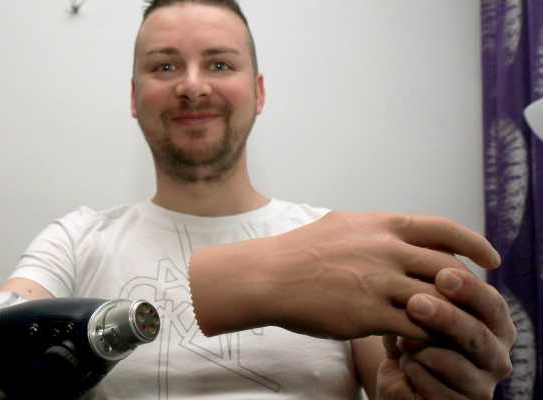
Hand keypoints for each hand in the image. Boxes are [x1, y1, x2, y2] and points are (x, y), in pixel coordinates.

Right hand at [190, 210, 499, 338]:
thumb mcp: (343, 224)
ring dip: (453, 314)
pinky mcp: (369, 314)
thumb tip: (399, 231)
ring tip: (458, 324)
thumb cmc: (301, 251)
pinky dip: (429, 334)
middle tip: (475, 300)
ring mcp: (379, 282)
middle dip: (468, 285)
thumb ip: (376, 229)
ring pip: (438, 300)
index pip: (444, 229)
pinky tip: (427, 339)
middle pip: (448, 267)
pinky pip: (415, 327)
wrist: (269, 276)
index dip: (475, 243)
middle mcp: (386, 249)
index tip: (491, 259)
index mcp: (382, 225)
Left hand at [377, 268, 515, 398]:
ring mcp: (480, 386)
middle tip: (416, 303)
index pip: (491, 303)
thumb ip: (427, 281)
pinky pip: (436, 390)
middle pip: (476, 335)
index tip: (442, 274)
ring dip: (421, 350)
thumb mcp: (419, 304)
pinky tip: (402, 365)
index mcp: (494, 324)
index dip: (469, 290)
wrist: (399, 376)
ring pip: (454, 365)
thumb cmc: (413, 332)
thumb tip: (424, 247)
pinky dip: (415, 374)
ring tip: (401, 341)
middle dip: (446, 318)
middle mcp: (496, 356)